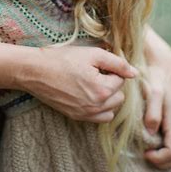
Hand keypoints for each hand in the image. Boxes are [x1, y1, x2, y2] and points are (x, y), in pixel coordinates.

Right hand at [23, 45, 137, 122]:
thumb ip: (116, 62)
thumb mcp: (91, 54)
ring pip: (111, 108)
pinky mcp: (76, 117)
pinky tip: (88, 94)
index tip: (97, 62)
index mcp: (102, 90)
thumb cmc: (62, 59)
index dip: (111, 68)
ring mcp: (85, 114)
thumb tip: (134, 72)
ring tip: (92, 82)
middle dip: (111, 83)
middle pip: (119, 96)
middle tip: (95, 71)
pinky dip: (100, 108)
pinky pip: (99, 117)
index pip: (121, 80)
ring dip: (108, 97)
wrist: (35, 71)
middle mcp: (96, 106)